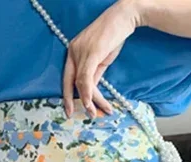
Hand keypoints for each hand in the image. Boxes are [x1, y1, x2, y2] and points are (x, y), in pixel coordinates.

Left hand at [63, 0, 142, 117]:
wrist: (124, 17)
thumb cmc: (114, 35)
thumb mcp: (101, 58)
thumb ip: (94, 73)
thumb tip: (91, 91)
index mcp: (73, 50)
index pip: (67, 76)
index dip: (67, 94)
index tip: (68, 109)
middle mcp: (74, 50)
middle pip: (71, 81)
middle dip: (70, 100)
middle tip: (70, 115)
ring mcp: (82, 52)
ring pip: (81, 83)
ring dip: (88, 101)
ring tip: (95, 113)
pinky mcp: (92, 53)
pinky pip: (86, 78)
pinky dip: (88, 93)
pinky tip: (91, 104)